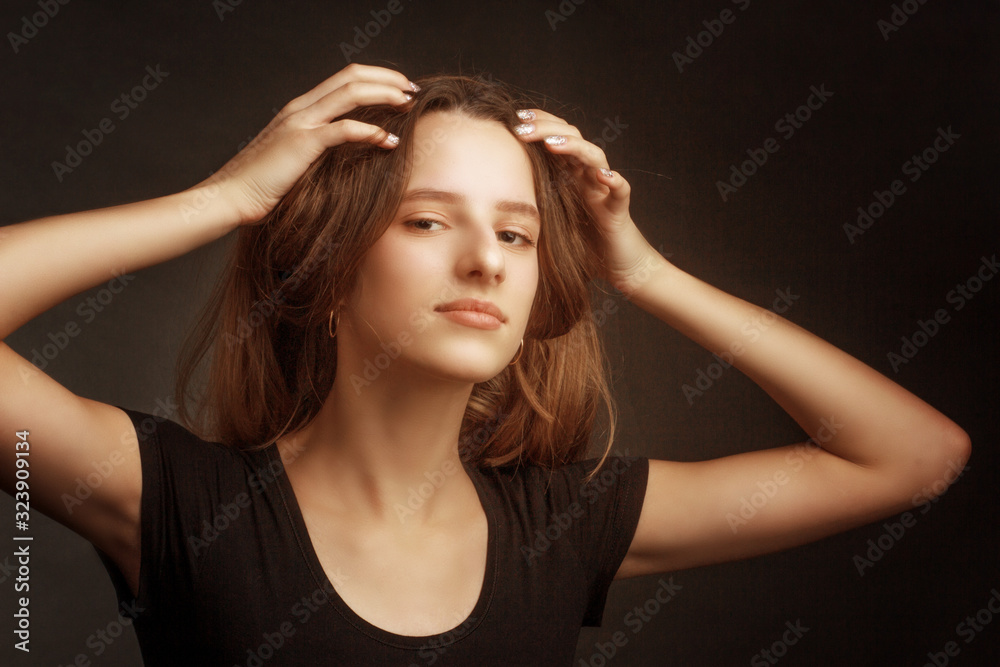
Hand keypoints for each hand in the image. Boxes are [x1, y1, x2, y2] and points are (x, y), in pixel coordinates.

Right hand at [202, 63, 417, 224]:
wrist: (230, 196)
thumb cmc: (262, 185)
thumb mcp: (294, 160)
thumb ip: (317, 149)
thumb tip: (345, 156)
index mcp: (300, 109)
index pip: (344, 78)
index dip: (376, 78)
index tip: (400, 89)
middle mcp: (301, 108)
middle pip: (351, 76)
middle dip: (387, 79)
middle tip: (412, 90)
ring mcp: (301, 123)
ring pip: (351, 93)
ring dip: (385, 95)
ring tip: (408, 104)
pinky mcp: (302, 144)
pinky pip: (344, 130)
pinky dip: (371, 132)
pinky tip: (390, 141)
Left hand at [513, 109, 664, 293]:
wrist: (618, 265)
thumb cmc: (584, 244)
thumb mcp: (550, 218)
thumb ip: (533, 203)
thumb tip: (496, 198)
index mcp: (571, 174)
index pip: (557, 138)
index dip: (540, 123)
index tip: (516, 118)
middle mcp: (589, 176)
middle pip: (573, 139)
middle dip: (547, 128)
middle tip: (522, 126)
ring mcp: (605, 190)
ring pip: (595, 157)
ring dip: (574, 146)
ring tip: (550, 144)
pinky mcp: (619, 210)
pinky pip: (621, 190)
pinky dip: (614, 180)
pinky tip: (603, 175)